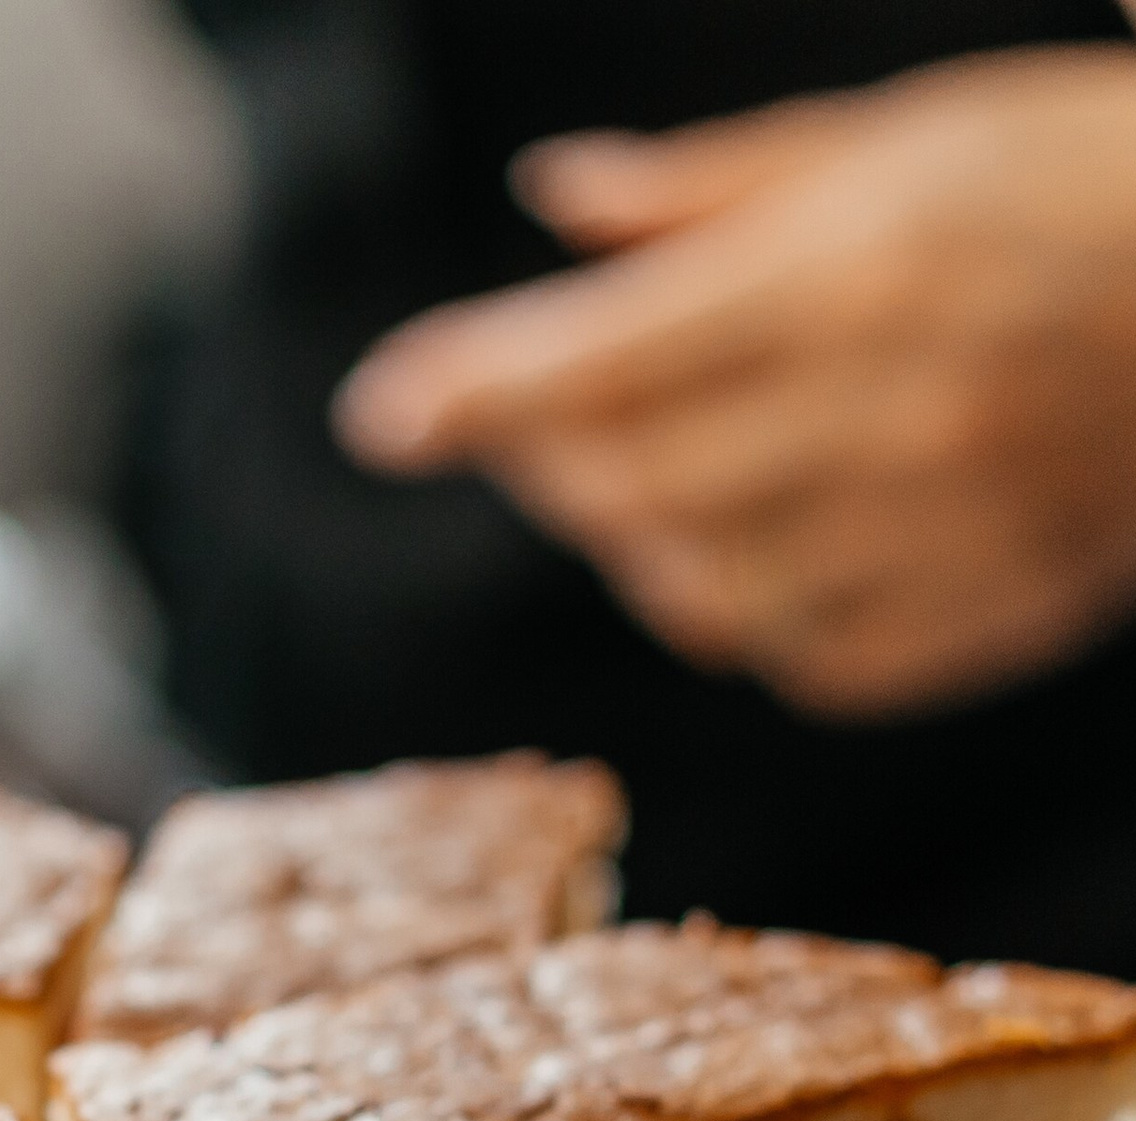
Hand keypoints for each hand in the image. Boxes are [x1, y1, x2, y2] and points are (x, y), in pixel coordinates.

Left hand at [334, 48, 1135, 718]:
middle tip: (527, 422)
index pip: (608, 356)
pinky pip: (793, 656)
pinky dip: (745, 611)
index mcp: (861, 269)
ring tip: (655, 475)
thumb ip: (714, 192)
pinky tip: (763, 543)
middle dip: (545, 462)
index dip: (477, 390)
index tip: (383, 414)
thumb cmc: (1085, 188)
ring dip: (636, 543)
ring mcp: (934, 530)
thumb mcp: (907, 136)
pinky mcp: (968, 620)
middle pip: (628, 489)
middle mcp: (890, 410)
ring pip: (694, 592)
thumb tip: (553, 201)